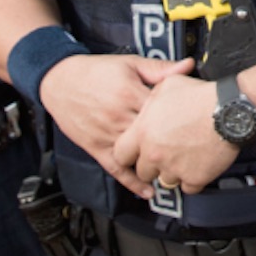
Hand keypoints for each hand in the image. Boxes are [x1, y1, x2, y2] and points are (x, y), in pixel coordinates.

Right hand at [39, 53, 193, 193]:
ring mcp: (107, 135)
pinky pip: (116, 169)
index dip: (181, 116)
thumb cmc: (95, 72)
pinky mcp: (96, 148)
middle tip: (193, 151)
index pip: (163, 109)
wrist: (59, 80)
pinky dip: (132, 182)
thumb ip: (159, 69)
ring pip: (136, 155)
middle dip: (173, 142)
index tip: (196, 121)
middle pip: (152, 135)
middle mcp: (119, 117)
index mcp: (129, 94)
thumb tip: (188, 66)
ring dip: (156, 165)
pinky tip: (148, 192)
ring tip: (178, 173)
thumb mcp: (129, 64)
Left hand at [113, 75, 238, 194]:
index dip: (129, 154)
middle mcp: (155, 154)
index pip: (120, 155)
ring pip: (165, 181)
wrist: (230, 110)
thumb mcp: (167, 85)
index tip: (136, 152)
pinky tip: (197, 166)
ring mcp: (174, 168)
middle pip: (143, 172)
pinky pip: (188, 188)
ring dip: (173, 172)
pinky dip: (192, 179)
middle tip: (165, 153)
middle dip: (152, 165)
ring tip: (184, 157)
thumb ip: (151, 99)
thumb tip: (148, 103)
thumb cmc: (201, 96)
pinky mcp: (194, 178)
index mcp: (143, 132)